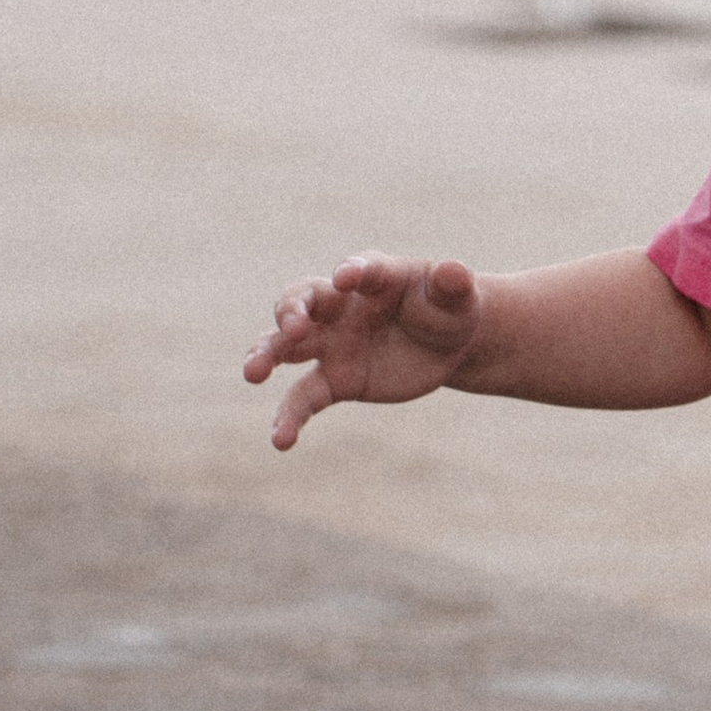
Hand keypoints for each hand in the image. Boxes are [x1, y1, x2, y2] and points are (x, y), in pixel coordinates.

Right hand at [244, 254, 481, 449]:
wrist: (445, 346)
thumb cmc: (449, 308)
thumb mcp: (459, 296)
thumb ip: (453, 283)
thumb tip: (453, 269)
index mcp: (373, 276)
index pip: (358, 269)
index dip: (352, 272)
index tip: (347, 278)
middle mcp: (340, 306)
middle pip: (302, 300)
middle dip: (292, 310)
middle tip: (292, 327)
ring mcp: (332, 342)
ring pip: (286, 346)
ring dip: (265, 355)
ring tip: (252, 373)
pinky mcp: (335, 380)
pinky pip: (304, 397)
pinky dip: (289, 417)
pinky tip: (281, 440)